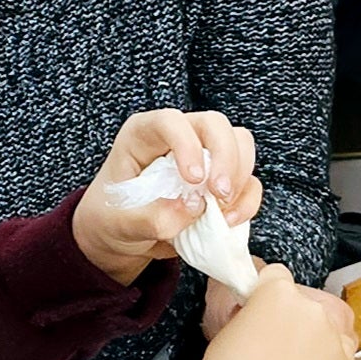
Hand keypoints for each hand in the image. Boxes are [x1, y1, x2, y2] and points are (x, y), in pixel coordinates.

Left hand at [74, 109, 261, 286]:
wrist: (121, 238)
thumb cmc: (112, 219)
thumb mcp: (118, 223)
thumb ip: (152, 217)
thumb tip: (195, 206)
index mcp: (143, 135)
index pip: (170, 121)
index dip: (187, 144)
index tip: (193, 180)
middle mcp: (178, 137)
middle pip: (215, 124)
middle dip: (226, 157)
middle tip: (220, 194)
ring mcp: (204, 155)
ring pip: (240, 144)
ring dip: (240, 177)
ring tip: (223, 210)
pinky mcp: (221, 180)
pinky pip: (248, 180)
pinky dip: (246, 200)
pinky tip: (229, 221)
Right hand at [198, 264, 357, 359]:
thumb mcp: (224, 333)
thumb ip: (246, 314)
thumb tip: (251, 314)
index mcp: (277, 292)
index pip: (277, 276)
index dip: (267, 292)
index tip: (263, 305)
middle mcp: (311, 308)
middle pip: (309, 299)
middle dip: (297, 314)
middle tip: (280, 339)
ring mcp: (333, 335)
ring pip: (334, 322)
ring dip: (321, 334)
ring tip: (300, 357)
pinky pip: (343, 354)